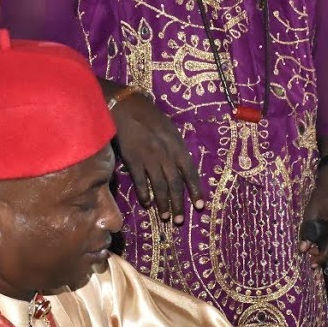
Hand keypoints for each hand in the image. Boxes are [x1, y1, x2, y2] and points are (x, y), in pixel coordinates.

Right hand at [110, 91, 203, 223]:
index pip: (190, 172)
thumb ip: (176, 150)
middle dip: (179, 204)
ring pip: (159, 185)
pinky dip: (144, 193)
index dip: (196, 190)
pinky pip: (140, 180)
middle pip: (175, 183)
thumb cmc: (150, 118)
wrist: (127, 106)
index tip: (200, 206)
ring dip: (163, 203)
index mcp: (177, 146)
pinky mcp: (132, 158)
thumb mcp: (170, 131)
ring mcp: (149, 156)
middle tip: (179, 220)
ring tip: (165, 216)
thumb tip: (182, 170)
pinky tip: (147, 203)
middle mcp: (165, 153)